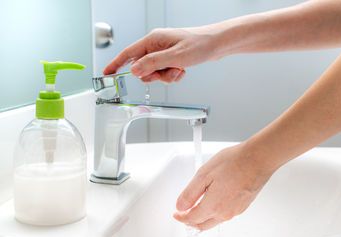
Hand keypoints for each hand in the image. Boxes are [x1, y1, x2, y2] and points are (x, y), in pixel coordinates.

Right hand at [103, 27, 219, 82]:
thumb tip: (135, 71)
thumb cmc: (199, 45)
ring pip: (155, 73)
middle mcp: (156, 46)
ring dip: (166, 76)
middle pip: (142, 68)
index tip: (106, 74)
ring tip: (179, 69)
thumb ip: (153, 64)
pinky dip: (173, 75)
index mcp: (153, 40)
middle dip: (154, 75)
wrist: (216, 44)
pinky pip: (165, 73)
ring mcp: (163, 52)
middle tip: (168, 72)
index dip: (116, 64)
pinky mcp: (171, 58)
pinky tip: (182, 70)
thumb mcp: (175, 57)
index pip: (128, 54)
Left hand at [173, 142, 275, 230]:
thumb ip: (190, 193)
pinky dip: (215, 212)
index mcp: (213, 206)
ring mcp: (235, 211)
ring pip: (214, 221)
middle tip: (184, 214)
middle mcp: (225, 213)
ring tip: (197, 206)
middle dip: (191, 221)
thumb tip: (181, 206)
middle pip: (203, 225)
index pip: (191, 219)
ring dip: (203, 217)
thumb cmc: (235, 162)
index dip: (181, 217)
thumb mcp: (204, 174)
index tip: (177, 214)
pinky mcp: (243, 206)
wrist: (258, 159)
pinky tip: (214, 201)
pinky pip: (225, 215)